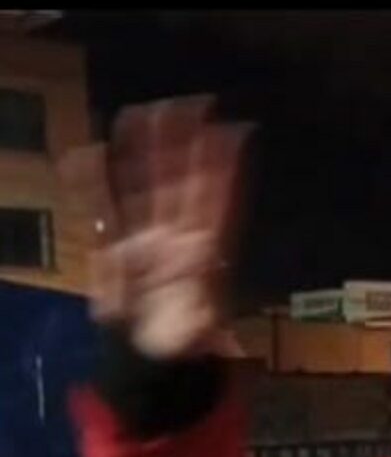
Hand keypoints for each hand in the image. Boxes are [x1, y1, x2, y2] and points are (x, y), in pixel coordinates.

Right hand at [59, 95, 252, 359]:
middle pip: (182, 182)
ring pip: (148, 185)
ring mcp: (151, 236)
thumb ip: (211, 332)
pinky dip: (95, 183)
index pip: (218, 201)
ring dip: (145, 152)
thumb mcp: (203, 335)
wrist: (156, 353)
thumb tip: (230, 341)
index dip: (225, 169)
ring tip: (142, 112)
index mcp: (208, 251)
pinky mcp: (120, 245)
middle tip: (188, 103)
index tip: (236, 132)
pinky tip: (88, 155)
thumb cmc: (186, 340)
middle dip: (183, 145)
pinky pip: (107, 207)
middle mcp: (182, 236)